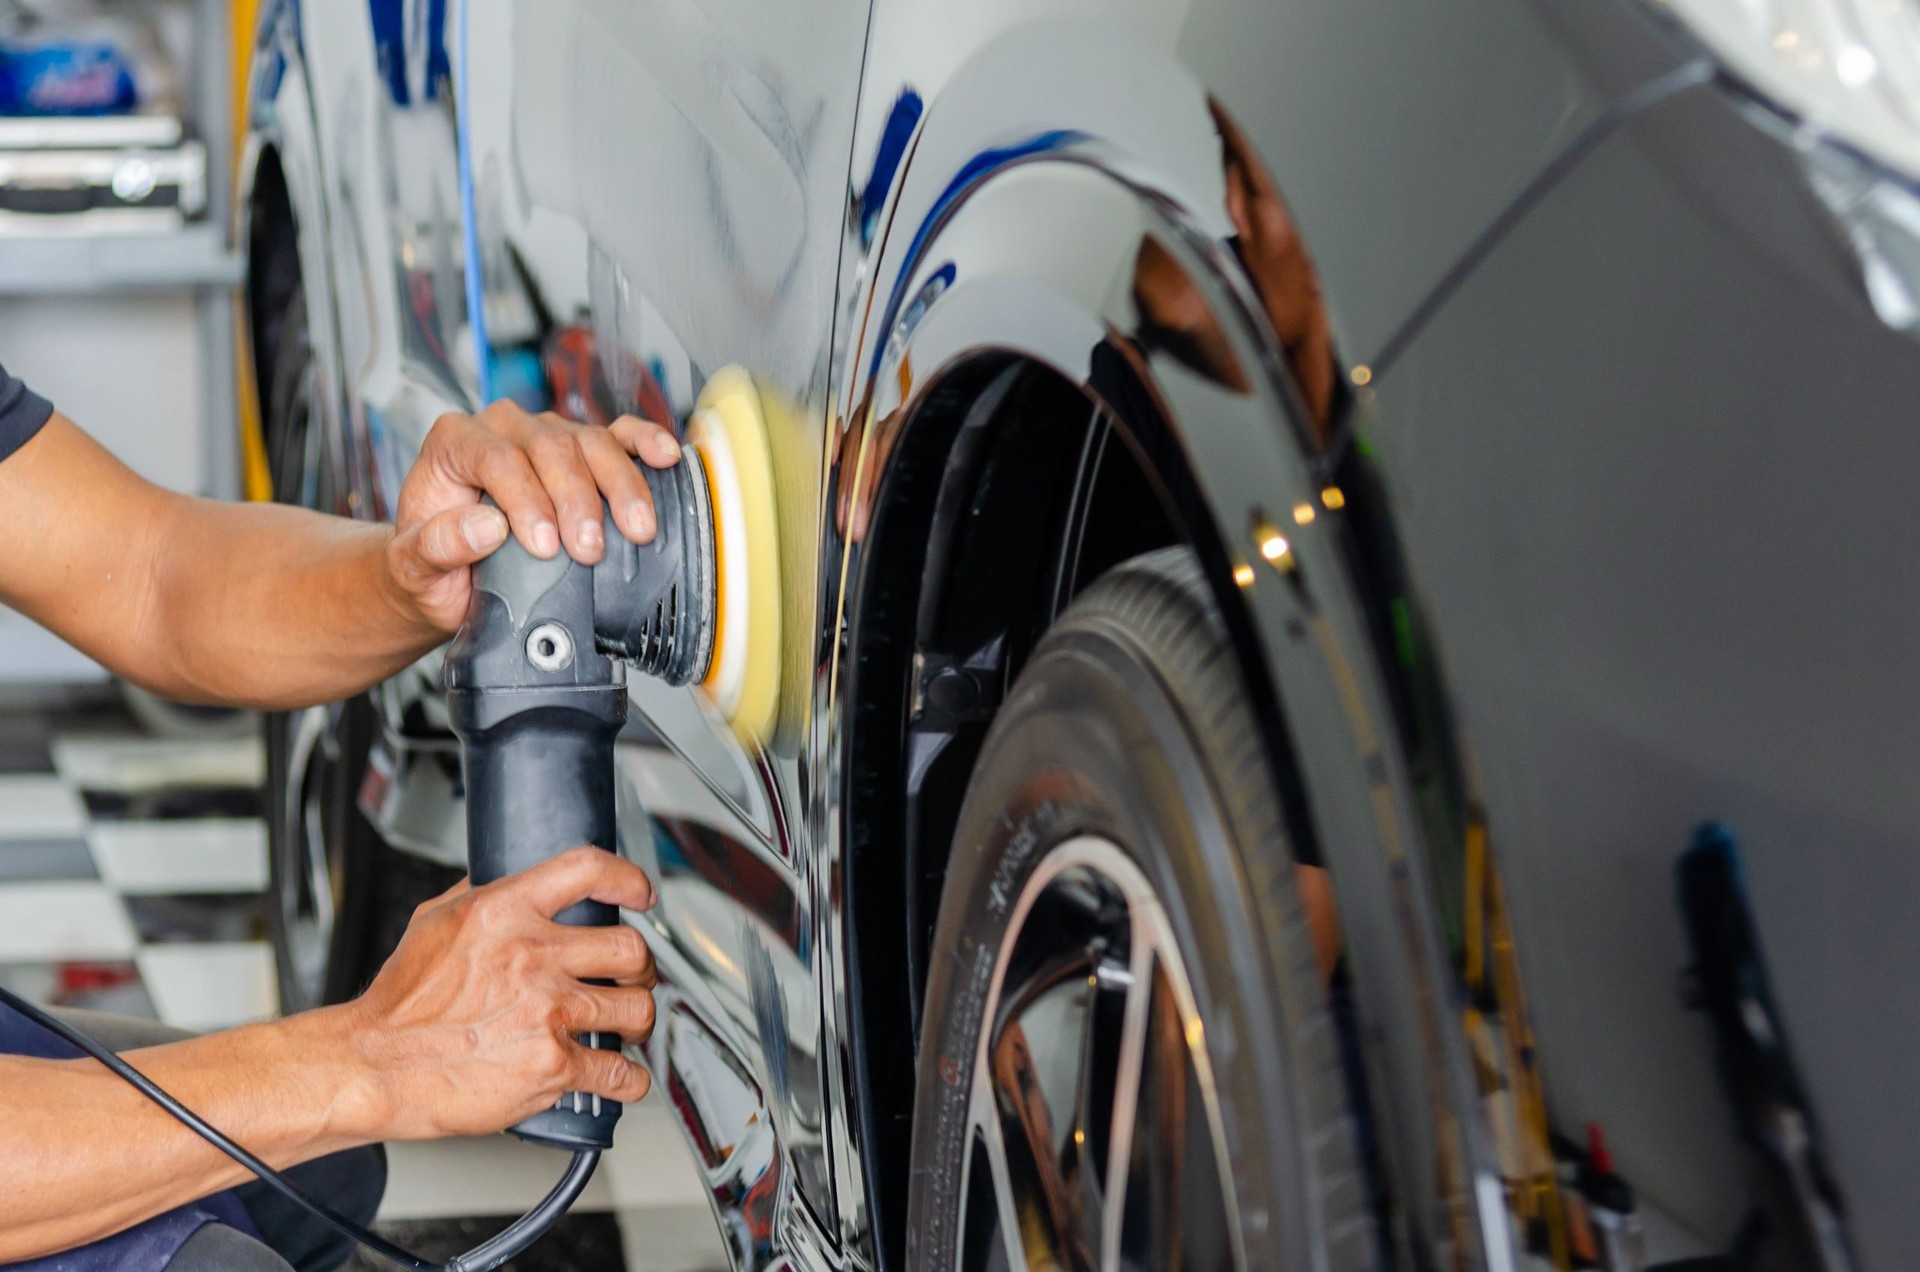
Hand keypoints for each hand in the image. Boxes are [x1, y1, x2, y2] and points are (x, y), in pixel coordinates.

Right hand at [338, 847, 659, 1141]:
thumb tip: (509, 877)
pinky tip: (622, 1077)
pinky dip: (629, 1079)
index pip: (589, 870)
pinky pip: (620, 1072)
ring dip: (639, 1021)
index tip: (641, 894)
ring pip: (636, 1007)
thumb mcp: (432, 922)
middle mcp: (532, 957)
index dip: (628, 879)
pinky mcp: (551, 1066)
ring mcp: (546, 1012)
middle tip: (631, 979)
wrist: (372, 1067)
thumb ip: (480, 894)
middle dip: (639, 968)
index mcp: (504, 912)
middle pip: (630, 948)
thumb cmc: (398, 1004)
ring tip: (627, 1027)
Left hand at [385, 402, 684, 631]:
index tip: (544, 545)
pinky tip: (665, 457)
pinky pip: (617, 434)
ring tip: (635, 529)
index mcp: (454, 442)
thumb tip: (486, 527)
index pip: (498, 458)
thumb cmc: (430, 565)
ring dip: (619, 486)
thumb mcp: (413, 566)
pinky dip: (644, 443)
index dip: (526, 500)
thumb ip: (436, 546)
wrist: (448, 577)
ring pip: (590, 441)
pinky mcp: (580, 451)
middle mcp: (502, 428)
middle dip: (577, 499)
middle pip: (551, 447)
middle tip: (589, 549)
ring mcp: (545, 435)